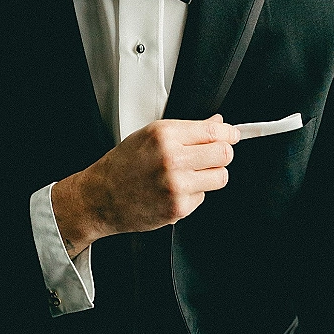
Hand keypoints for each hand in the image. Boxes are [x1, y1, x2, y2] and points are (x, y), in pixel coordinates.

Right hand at [51, 115, 239, 256]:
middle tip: (211, 156)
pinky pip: (203, 197)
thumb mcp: (149, 135)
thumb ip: (186, 130)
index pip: (214, 132)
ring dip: (211, 175)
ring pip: (220, 177)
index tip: (232, 135)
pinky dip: (194, 194)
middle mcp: (172, 159)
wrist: (101, 197)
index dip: (229, 134)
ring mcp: (177, 185)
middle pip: (224, 154)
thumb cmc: (122, 166)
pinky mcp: (179, 208)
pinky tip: (175, 190)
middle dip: (222, 154)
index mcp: (165, 135)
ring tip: (191, 174)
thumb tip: (217, 125)